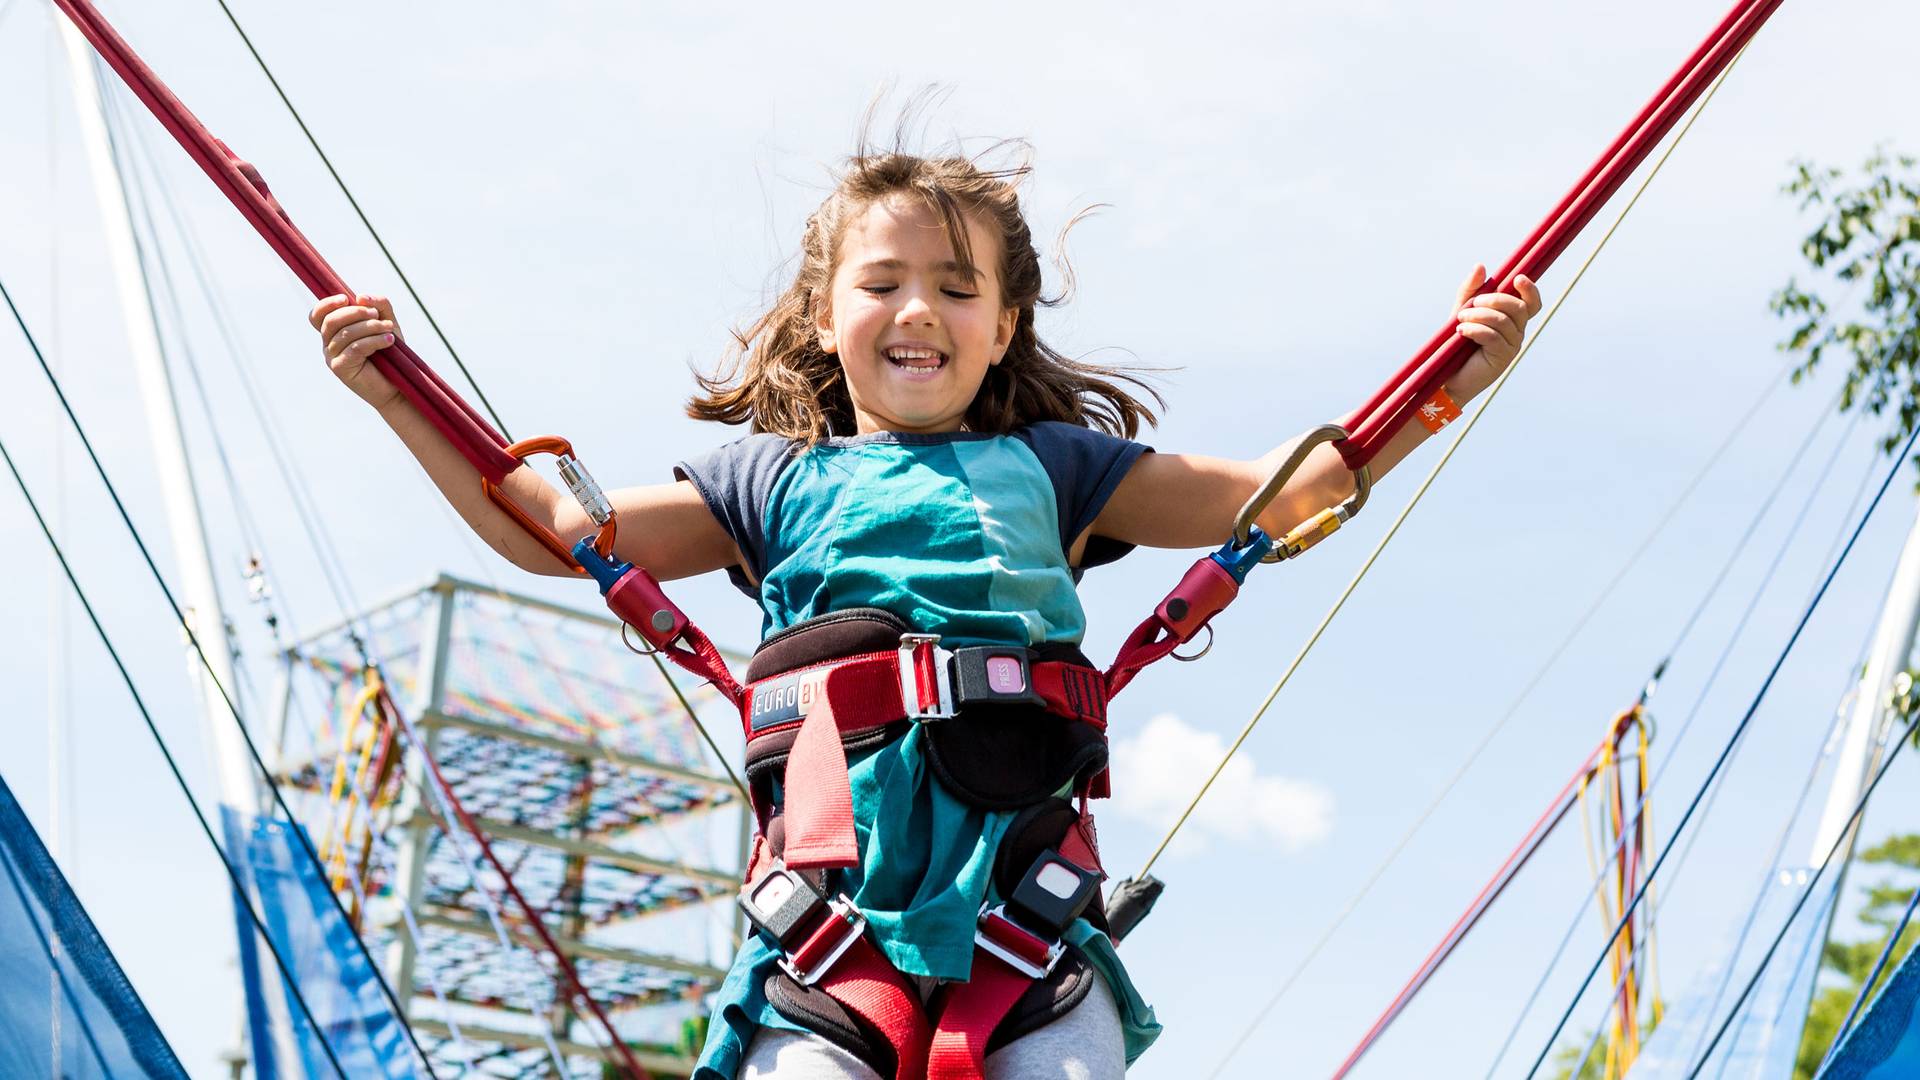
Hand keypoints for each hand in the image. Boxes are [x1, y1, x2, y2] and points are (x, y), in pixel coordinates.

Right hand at [310, 294, 403, 409]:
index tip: (347, 298)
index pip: (317, 315)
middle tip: (377, 315)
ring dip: (370, 327)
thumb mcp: (387, 321)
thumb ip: (378, 305)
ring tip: (389, 330)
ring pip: (345, 334)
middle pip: (331, 321)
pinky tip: (389, 341)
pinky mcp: (340, 369)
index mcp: (334, 332)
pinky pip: (354, 348)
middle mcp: (328, 344)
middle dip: (355, 313)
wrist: (398, 384)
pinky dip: (374, 340)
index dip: (327, 304)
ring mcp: (331, 357)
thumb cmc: (391, 353)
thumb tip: (360, 297)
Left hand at [1449, 265, 1542, 394]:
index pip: (1532, 303)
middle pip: (1519, 308)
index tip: (1517, 278)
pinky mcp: (1502, 358)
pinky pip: (1493, 336)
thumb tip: (1481, 266)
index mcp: (1511, 319)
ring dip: (1479, 315)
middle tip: (1471, 304)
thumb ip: (1471, 290)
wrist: (1446, 375)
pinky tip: (1460, 332)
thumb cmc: (1456, 343)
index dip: (1530, 290)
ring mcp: (1511, 346)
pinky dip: (1475, 330)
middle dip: (1494, 299)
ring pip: (1503, 321)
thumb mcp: (1461, 310)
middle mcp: (1516, 331)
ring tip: (1460, 320)